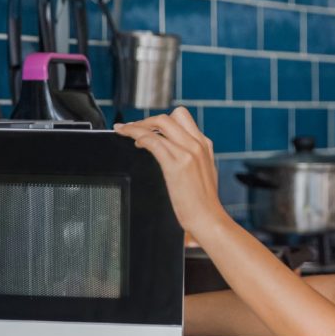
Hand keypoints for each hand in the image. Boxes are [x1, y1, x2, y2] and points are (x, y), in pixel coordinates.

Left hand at [112, 107, 226, 236]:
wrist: (208, 219)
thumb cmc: (203, 203)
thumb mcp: (204, 172)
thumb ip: (193, 158)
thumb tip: (177, 153)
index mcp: (204, 145)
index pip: (182, 118)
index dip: (161, 120)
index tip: (147, 126)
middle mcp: (197, 144)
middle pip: (169, 117)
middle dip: (147, 120)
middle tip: (133, 128)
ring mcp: (188, 152)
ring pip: (159, 124)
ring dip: (137, 126)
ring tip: (126, 132)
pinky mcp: (176, 164)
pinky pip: (153, 141)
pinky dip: (139, 136)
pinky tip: (134, 143)